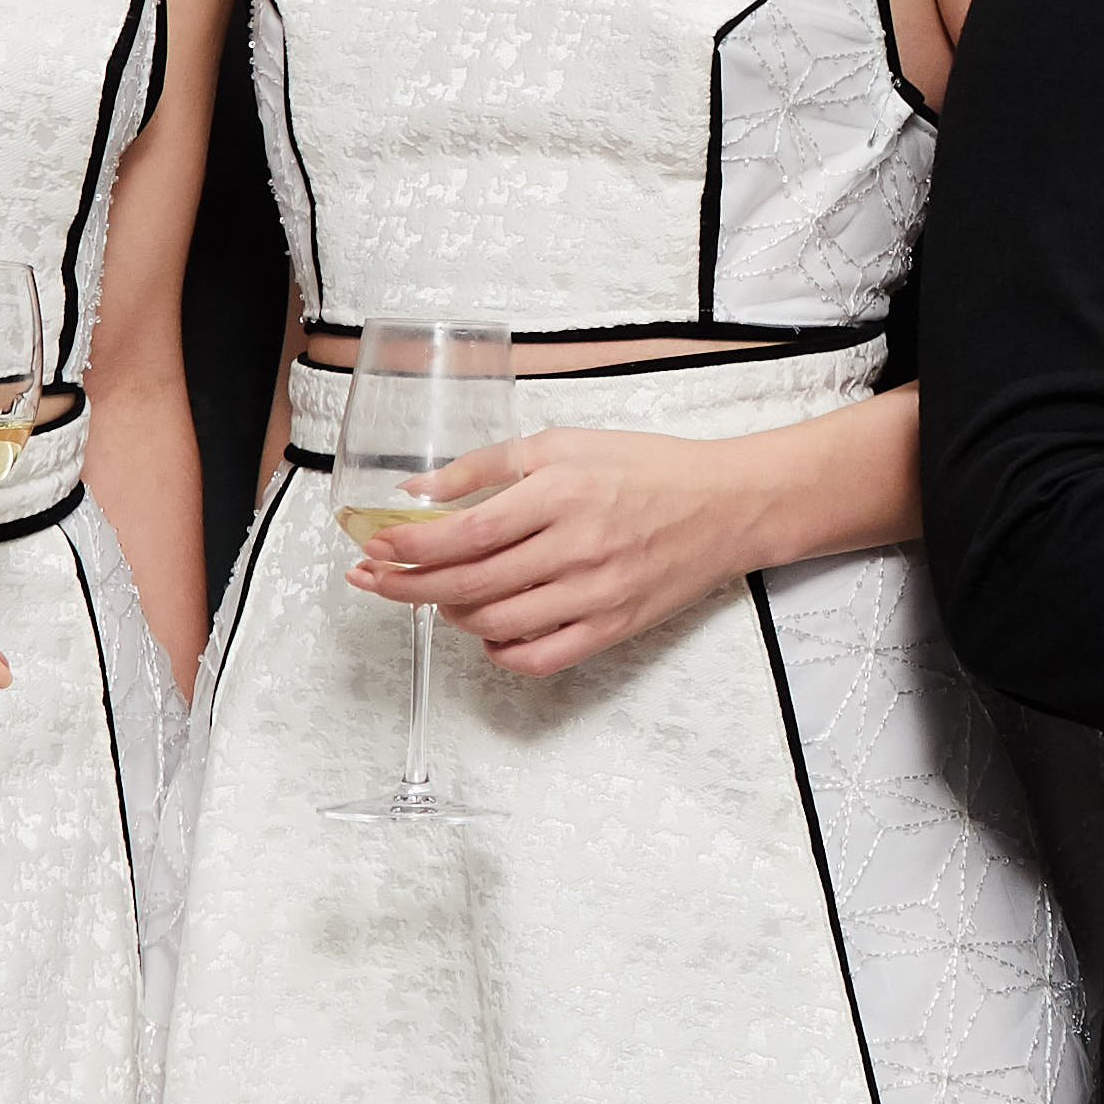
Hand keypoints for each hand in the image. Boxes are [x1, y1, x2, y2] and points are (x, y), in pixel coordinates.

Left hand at [346, 426, 772, 681]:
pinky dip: (499, 650)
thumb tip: (419, 492)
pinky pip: (538, 658)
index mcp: (562, 494)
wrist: (728, 505)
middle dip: (405, 586)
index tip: (374, 546)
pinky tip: (489, 629)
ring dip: (450, 613)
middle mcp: (577, 548)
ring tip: (439, 594)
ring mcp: (596, 595)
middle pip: (467, 583)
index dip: (408, 546)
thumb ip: (487, 465)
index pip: (464, 533)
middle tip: (374, 579)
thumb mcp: (564, 444)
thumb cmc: (648, 469)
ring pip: (495, 623)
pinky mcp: (613, 628)